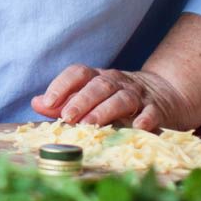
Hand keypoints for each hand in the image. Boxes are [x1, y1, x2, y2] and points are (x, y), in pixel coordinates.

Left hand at [31, 64, 192, 130]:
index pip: (78, 72)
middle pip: (98, 85)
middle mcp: (116, 82)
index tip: (47, 102)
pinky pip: (152, 112)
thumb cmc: (116, 99)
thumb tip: (36, 103)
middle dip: (81, 100)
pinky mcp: (157, 109)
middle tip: (67, 117)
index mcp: (97, 77)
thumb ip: (63, 101)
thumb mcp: (90, 97)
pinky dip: (145, 119)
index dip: (62, 85)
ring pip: (122, 97)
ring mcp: (138, 94)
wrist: (164, 94)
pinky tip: (136, 128)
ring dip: (105, 110)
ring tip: (91, 124)